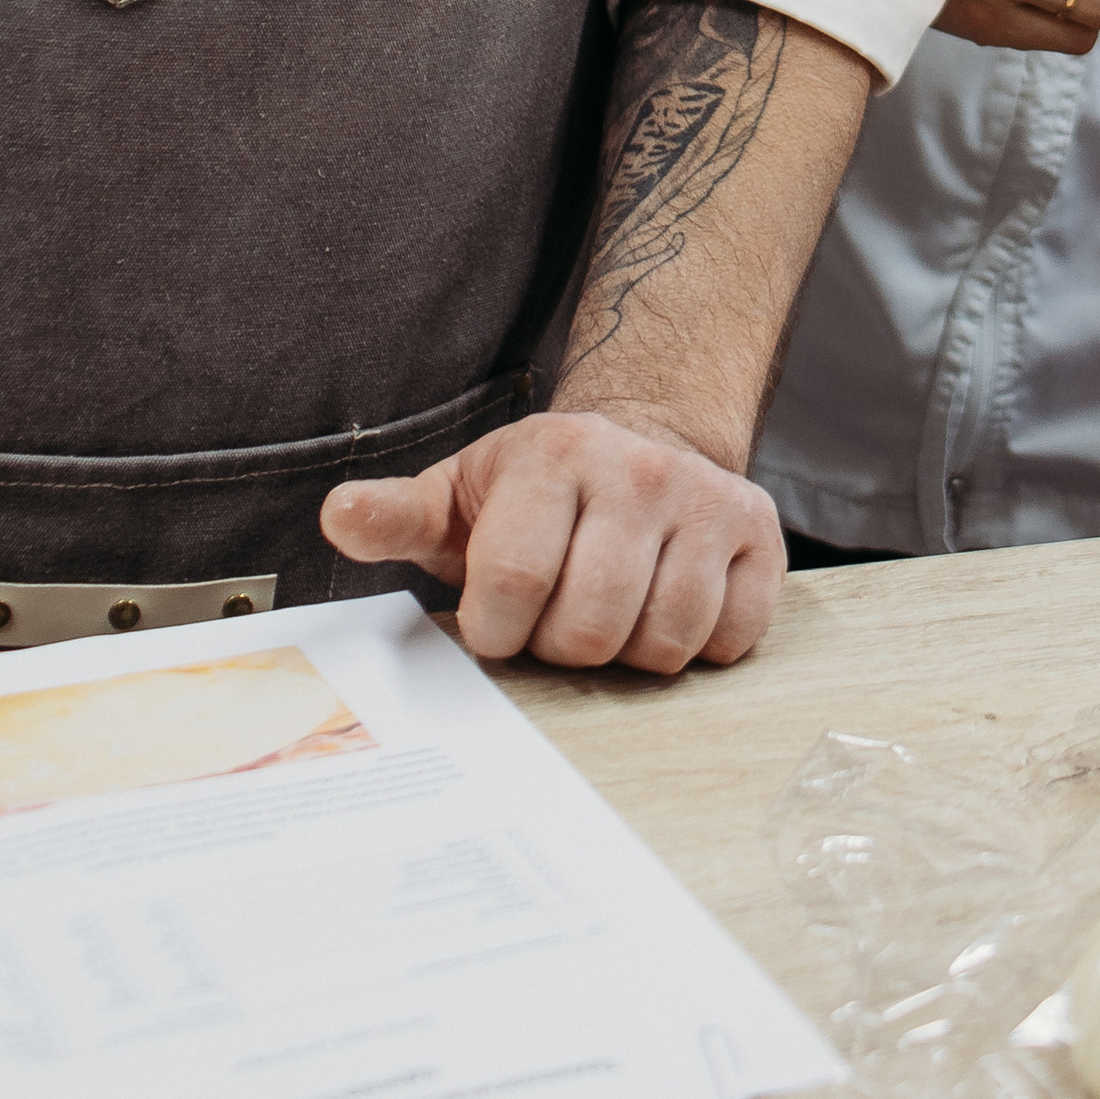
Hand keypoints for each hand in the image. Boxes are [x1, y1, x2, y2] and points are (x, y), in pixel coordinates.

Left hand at [323, 408, 784, 675]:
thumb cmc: (536, 496)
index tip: (499, 618)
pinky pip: (728, 637)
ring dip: (628, 651)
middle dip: (563, 645)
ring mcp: (707, 498)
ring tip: (611, 610)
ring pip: (663, 640)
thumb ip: (396, 516)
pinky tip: (668, 603)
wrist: (642, 448)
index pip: (514, 581)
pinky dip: (696, 644)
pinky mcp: (760, 532)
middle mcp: (638, 468)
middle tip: (558, 615)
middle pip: (591, 625)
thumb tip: (339, 515)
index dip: (499, 627)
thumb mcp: (458, 497)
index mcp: (554, 454)